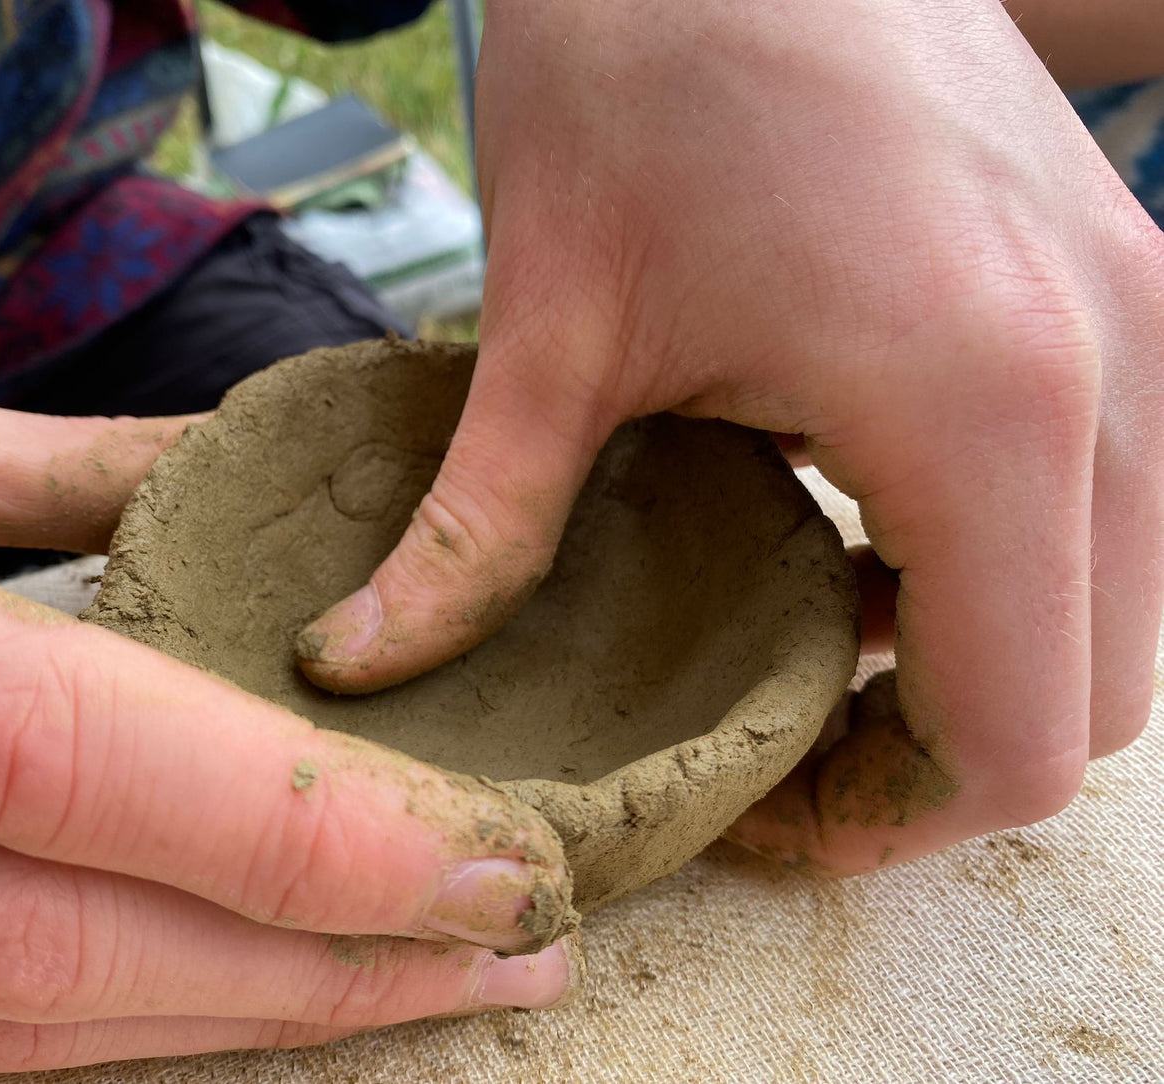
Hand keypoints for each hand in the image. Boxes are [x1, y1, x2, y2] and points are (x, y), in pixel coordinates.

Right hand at [0, 372, 575, 1070]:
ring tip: (427, 977)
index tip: (486, 847)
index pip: (56, 753)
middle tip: (517, 935)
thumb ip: (57, 480)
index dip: (290, 826)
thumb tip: (248, 489)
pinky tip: (248, 987)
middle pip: (45, 942)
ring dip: (242, 1018)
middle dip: (313, 964)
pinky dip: (115, 1022)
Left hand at [297, 0, 1163, 873]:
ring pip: (1119, 599)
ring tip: (808, 651)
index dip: (884, 817)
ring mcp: (1137, 314)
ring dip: (977, 659)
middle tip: (777, 751)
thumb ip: (478, 528)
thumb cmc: (647, 58)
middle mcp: (1116, 374)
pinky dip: (998, 560)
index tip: (753, 808)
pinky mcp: (1108, 273)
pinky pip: (1105, 495)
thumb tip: (365, 661)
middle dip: (937, 756)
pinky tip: (855, 532)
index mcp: (988, 407)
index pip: (1019, 735)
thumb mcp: (550, 327)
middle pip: (1096, 693)